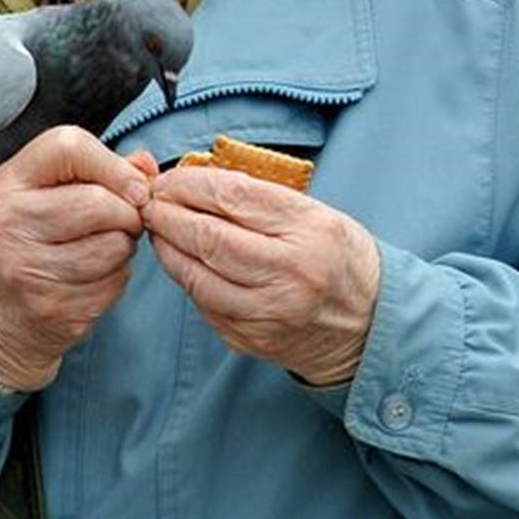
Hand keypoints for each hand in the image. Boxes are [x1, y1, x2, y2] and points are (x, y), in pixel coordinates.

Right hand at [0, 126, 156, 390]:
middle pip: (98, 203)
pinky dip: (118, 276)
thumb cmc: (32, 235)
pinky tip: (97, 274)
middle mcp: (10, 222)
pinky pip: (114, 283)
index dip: (114, 164)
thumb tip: (146, 167)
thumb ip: (101, 168)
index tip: (134, 185)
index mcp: (10, 181)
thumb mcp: (49, 188)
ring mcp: (27, 269)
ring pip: (113, 246)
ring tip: (108, 245)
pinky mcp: (51, 307)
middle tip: (126, 219)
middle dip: (128, 212)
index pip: (69, 148)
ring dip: (125, 245)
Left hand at [143, 164, 379, 385]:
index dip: (189, 184)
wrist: (368, 324)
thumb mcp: (316, 213)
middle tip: (151, 202)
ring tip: (158, 229)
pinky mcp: (253, 339)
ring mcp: (270, 312)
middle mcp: (291, 273)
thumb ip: (260, 197)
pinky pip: (204, 304)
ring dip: (167, 248)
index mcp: (310, 229)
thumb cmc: (338, 256)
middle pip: (208, 237)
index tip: (169, 179)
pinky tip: (180, 261)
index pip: (232, 197)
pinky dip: (186, 278)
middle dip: (168, 215)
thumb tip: (195, 179)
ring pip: (196, 275)